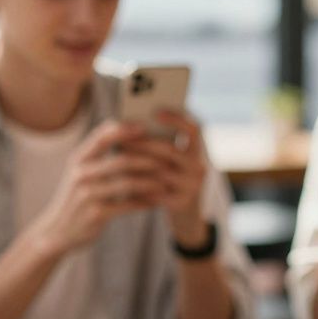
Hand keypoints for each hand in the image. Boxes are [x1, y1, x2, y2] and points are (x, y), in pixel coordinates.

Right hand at [27, 120, 167, 256]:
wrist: (57, 230)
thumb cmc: (77, 197)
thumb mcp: (81, 173)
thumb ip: (99, 156)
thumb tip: (130, 135)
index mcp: (79, 159)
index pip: (102, 136)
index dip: (124, 130)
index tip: (146, 126)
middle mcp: (81, 173)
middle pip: (121, 160)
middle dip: (147, 160)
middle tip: (167, 160)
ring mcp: (87, 194)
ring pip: (127, 183)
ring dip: (150, 182)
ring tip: (166, 182)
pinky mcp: (96, 214)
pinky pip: (127, 205)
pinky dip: (144, 203)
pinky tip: (156, 202)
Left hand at [132, 110, 209, 240]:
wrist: (185, 207)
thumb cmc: (170, 172)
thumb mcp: (171, 155)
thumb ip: (159, 139)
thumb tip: (129, 123)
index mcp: (199, 149)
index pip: (194, 128)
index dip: (176, 119)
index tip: (155, 112)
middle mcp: (199, 166)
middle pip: (171, 150)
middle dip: (144, 143)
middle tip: (122, 138)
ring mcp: (192, 186)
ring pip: (161, 172)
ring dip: (138, 163)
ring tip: (118, 157)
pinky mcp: (181, 202)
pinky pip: (157, 192)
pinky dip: (140, 184)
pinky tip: (123, 178)